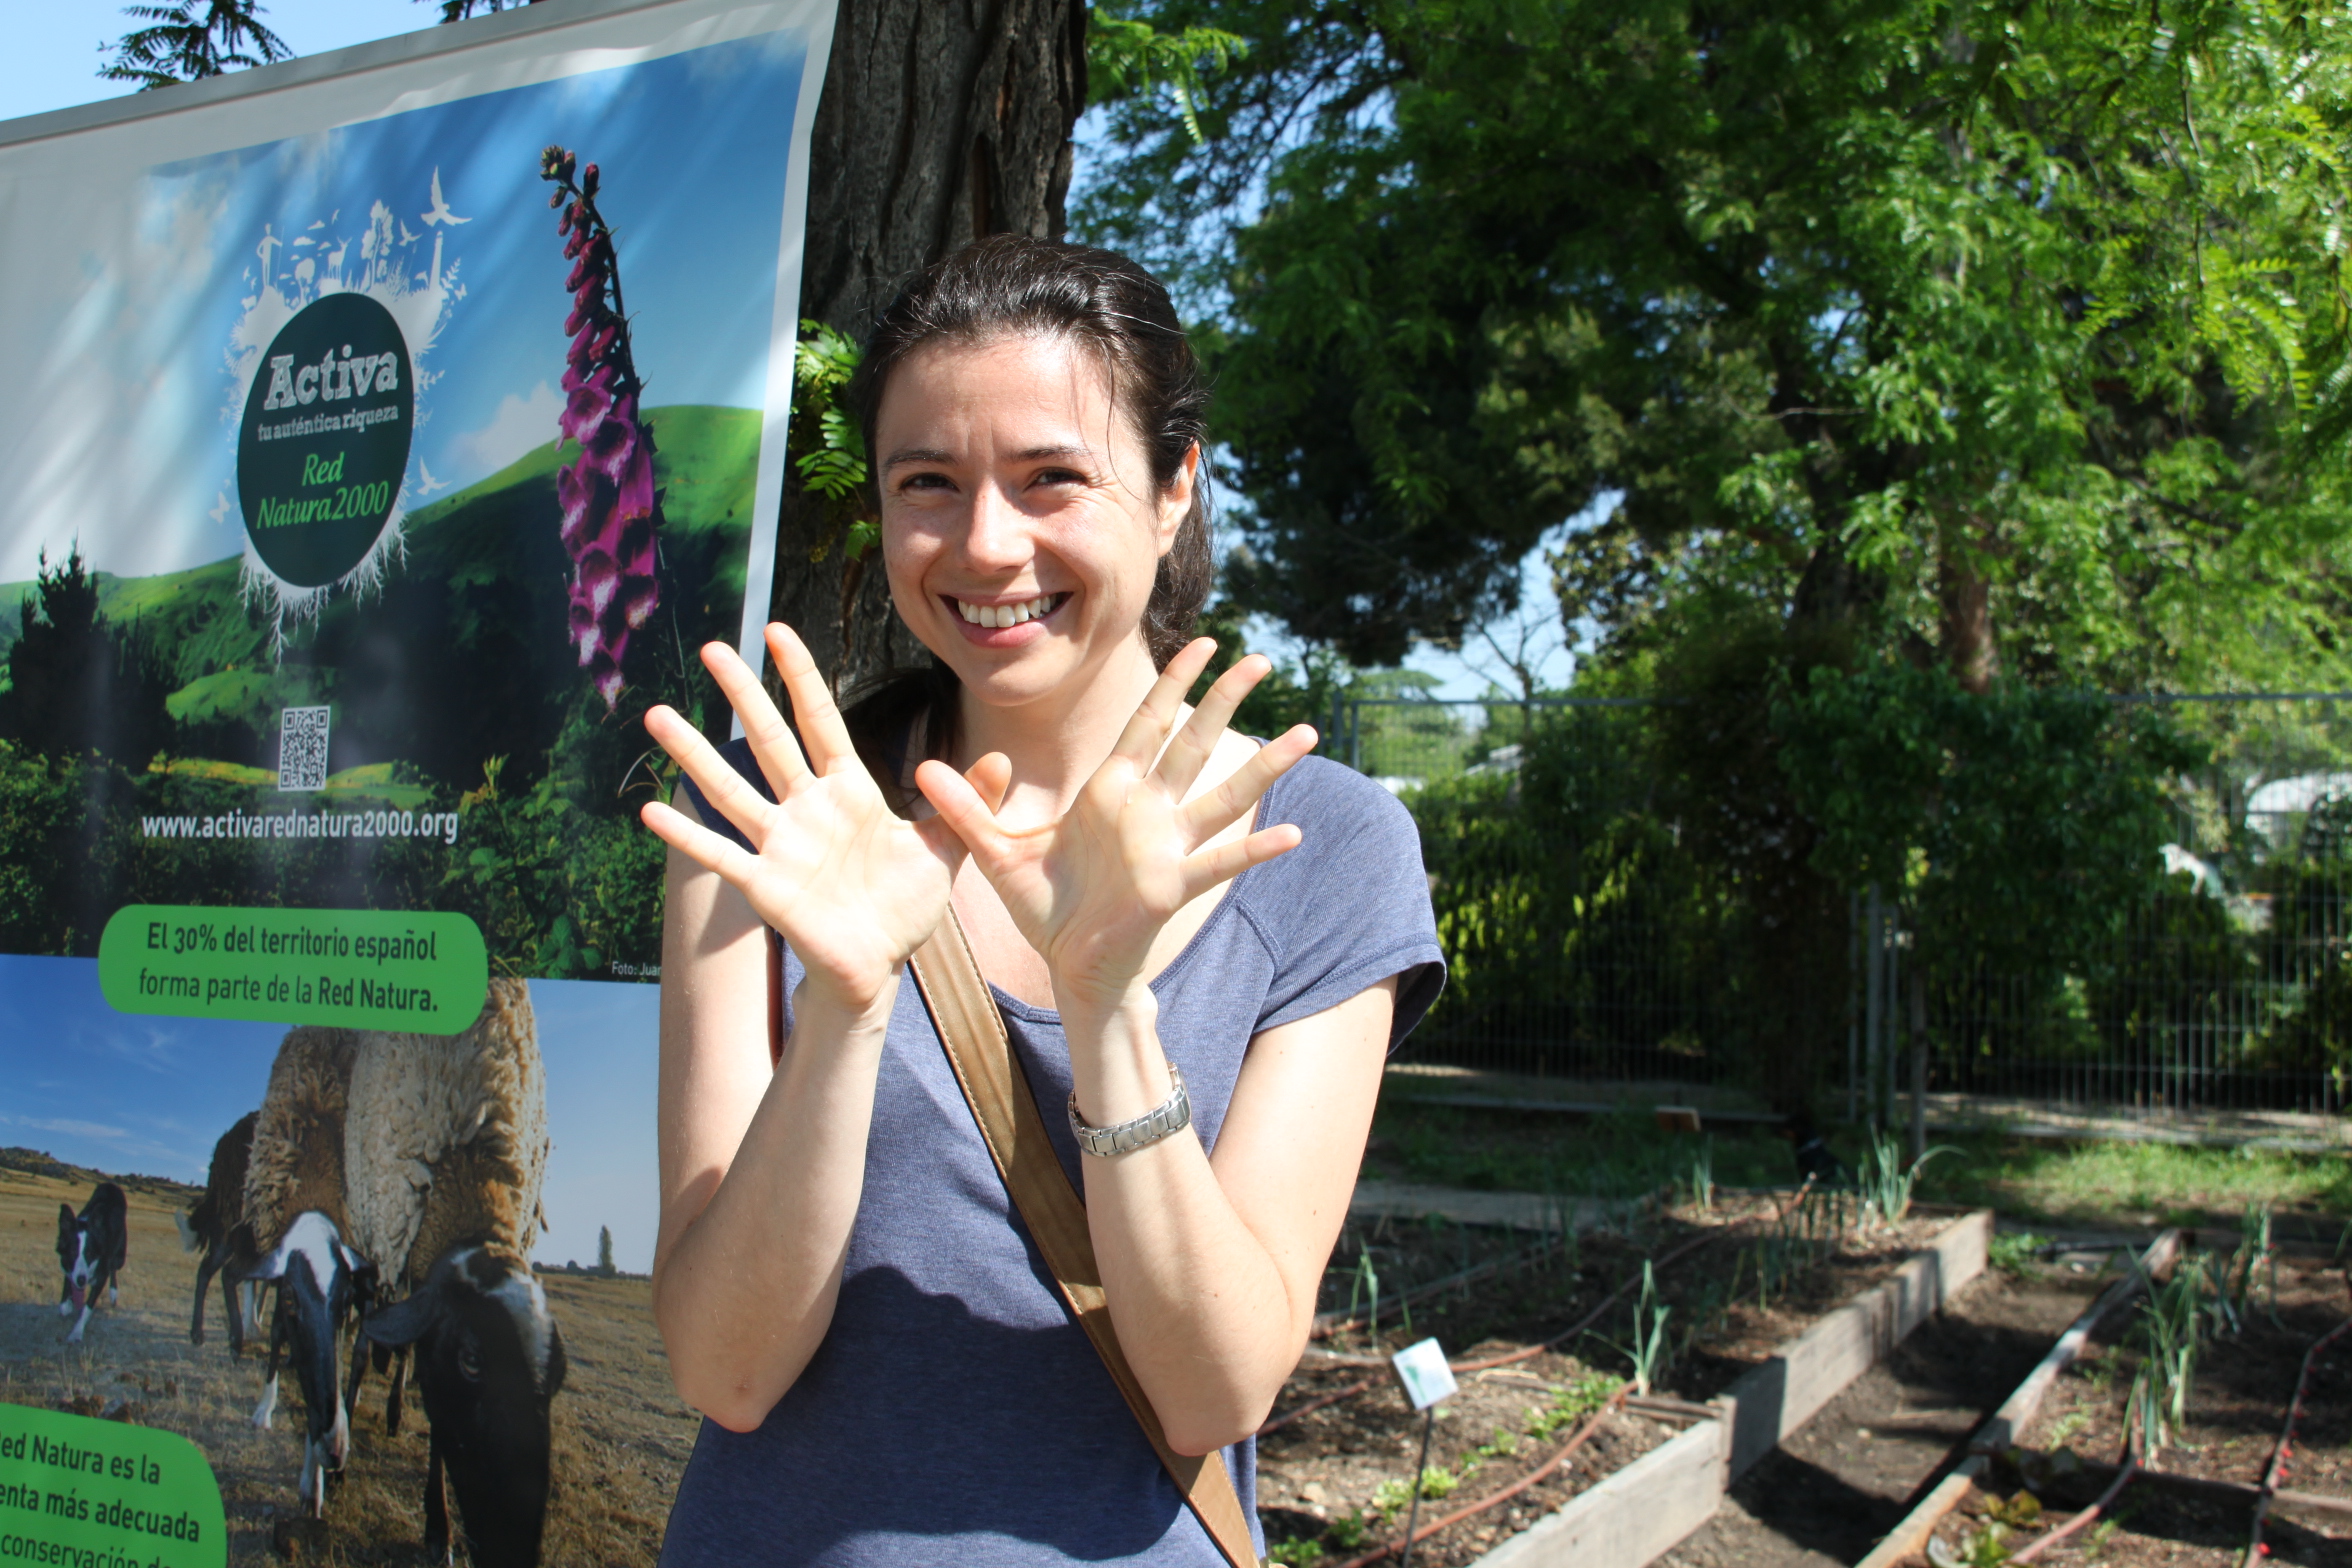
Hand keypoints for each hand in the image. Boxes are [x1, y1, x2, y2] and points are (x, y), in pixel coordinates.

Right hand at [640, 624, 1008, 1013]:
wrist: (881, 965)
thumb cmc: (905, 905)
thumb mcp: (946, 848)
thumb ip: (966, 801)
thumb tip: (1003, 757)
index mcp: (849, 791)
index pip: (820, 721)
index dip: (800, 677)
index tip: (777, 631)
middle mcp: (808, 809)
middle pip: (770, 740)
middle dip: (743, 694)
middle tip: (713, 649)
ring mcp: (781, 845)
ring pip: (732, 789)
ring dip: (696, 753)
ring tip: (657, 715)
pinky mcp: (765, 886)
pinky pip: (720, 854)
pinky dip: (686, 835)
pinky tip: (648, 809)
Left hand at [915, 640, 1316, 1014]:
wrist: (1065, 965)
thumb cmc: (1044, 906)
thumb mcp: (994, 850)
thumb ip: (964, 807)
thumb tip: (920, 769)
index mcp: (1109, 791)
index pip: (1148, 723)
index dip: (1174, 683)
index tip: (1202, 642)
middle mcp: (1146, 810)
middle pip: (1193, 742)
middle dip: (1225, 700)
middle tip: (1261, 659)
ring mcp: (1165, 846)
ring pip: (1221, 794)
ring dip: (1264, 765)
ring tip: (1308, 733)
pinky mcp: (1171, 885)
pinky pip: (1219, 862)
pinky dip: (1255, 849)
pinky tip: (1292, 834)